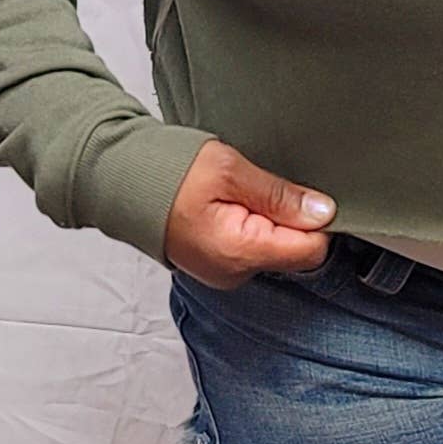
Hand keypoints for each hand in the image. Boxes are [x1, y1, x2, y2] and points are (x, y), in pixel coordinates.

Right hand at [162, 139, 337, 286]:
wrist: (119, 181)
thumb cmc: (166, 172)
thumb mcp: (230, 170)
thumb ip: (279, 195)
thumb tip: (322, 212)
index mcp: (239, 252)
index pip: (311, 250)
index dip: (316, 220)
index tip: (303, 193)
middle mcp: (234, 273)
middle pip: (293, 251)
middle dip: (289, 218)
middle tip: (257, 187)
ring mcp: (225, 273)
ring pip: (273, 249)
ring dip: (268, 220)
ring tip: (238, 194)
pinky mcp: (218, 266)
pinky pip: (252, 249)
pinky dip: (251, 227)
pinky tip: (230, 206)